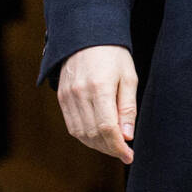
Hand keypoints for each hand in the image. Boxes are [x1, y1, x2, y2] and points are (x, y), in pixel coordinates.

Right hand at [57, 45, 137, 163]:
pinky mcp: (61, 97)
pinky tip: (98, 137)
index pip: (107, 128)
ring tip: (113, 146)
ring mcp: (67, 96)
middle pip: (93, 134)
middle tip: (124, 152)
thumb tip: (127, 137)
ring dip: (98, 145)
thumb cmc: (114, 55)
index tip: (130, 156)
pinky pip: (72, 126)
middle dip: (110, 148)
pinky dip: (85, 136)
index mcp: (99, 87)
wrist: (87, 35)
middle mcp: (79, 94)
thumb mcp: (128, 77)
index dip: (118, 147)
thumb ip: (128, 108)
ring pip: (81, 134)